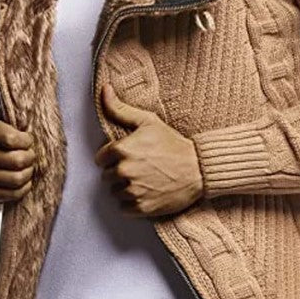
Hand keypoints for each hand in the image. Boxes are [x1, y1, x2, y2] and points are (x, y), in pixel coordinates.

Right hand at [0, 117, 35, 203]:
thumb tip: (39, 113)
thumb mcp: (14, 121)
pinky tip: (25, 180)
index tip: (28, 139)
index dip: (26, 141)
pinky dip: (24, 188)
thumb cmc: (11, 134)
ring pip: (15, 178)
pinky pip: (11, 194)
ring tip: (29, 167)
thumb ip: (23, 118)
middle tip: (31, 155)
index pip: (11, 139)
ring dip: (28, 173)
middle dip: (30, 158)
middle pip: (16, 161)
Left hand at [94, 83, 203, 216]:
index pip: (100, 159)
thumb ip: (120, 109)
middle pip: (107, 177)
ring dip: (125, 188)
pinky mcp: (142, 208)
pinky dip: (132, 203)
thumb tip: (104, 90)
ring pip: (115, 193)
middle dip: (119, 172)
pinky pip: (124, 208)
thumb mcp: (148, 121)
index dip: (112, 157)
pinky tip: (146, 192)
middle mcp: (124, 171)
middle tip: (139, 167)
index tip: (127, 156)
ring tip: (144, 179)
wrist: (198, 168)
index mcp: (122, 149)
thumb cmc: (173, 143)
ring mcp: (133, 191)